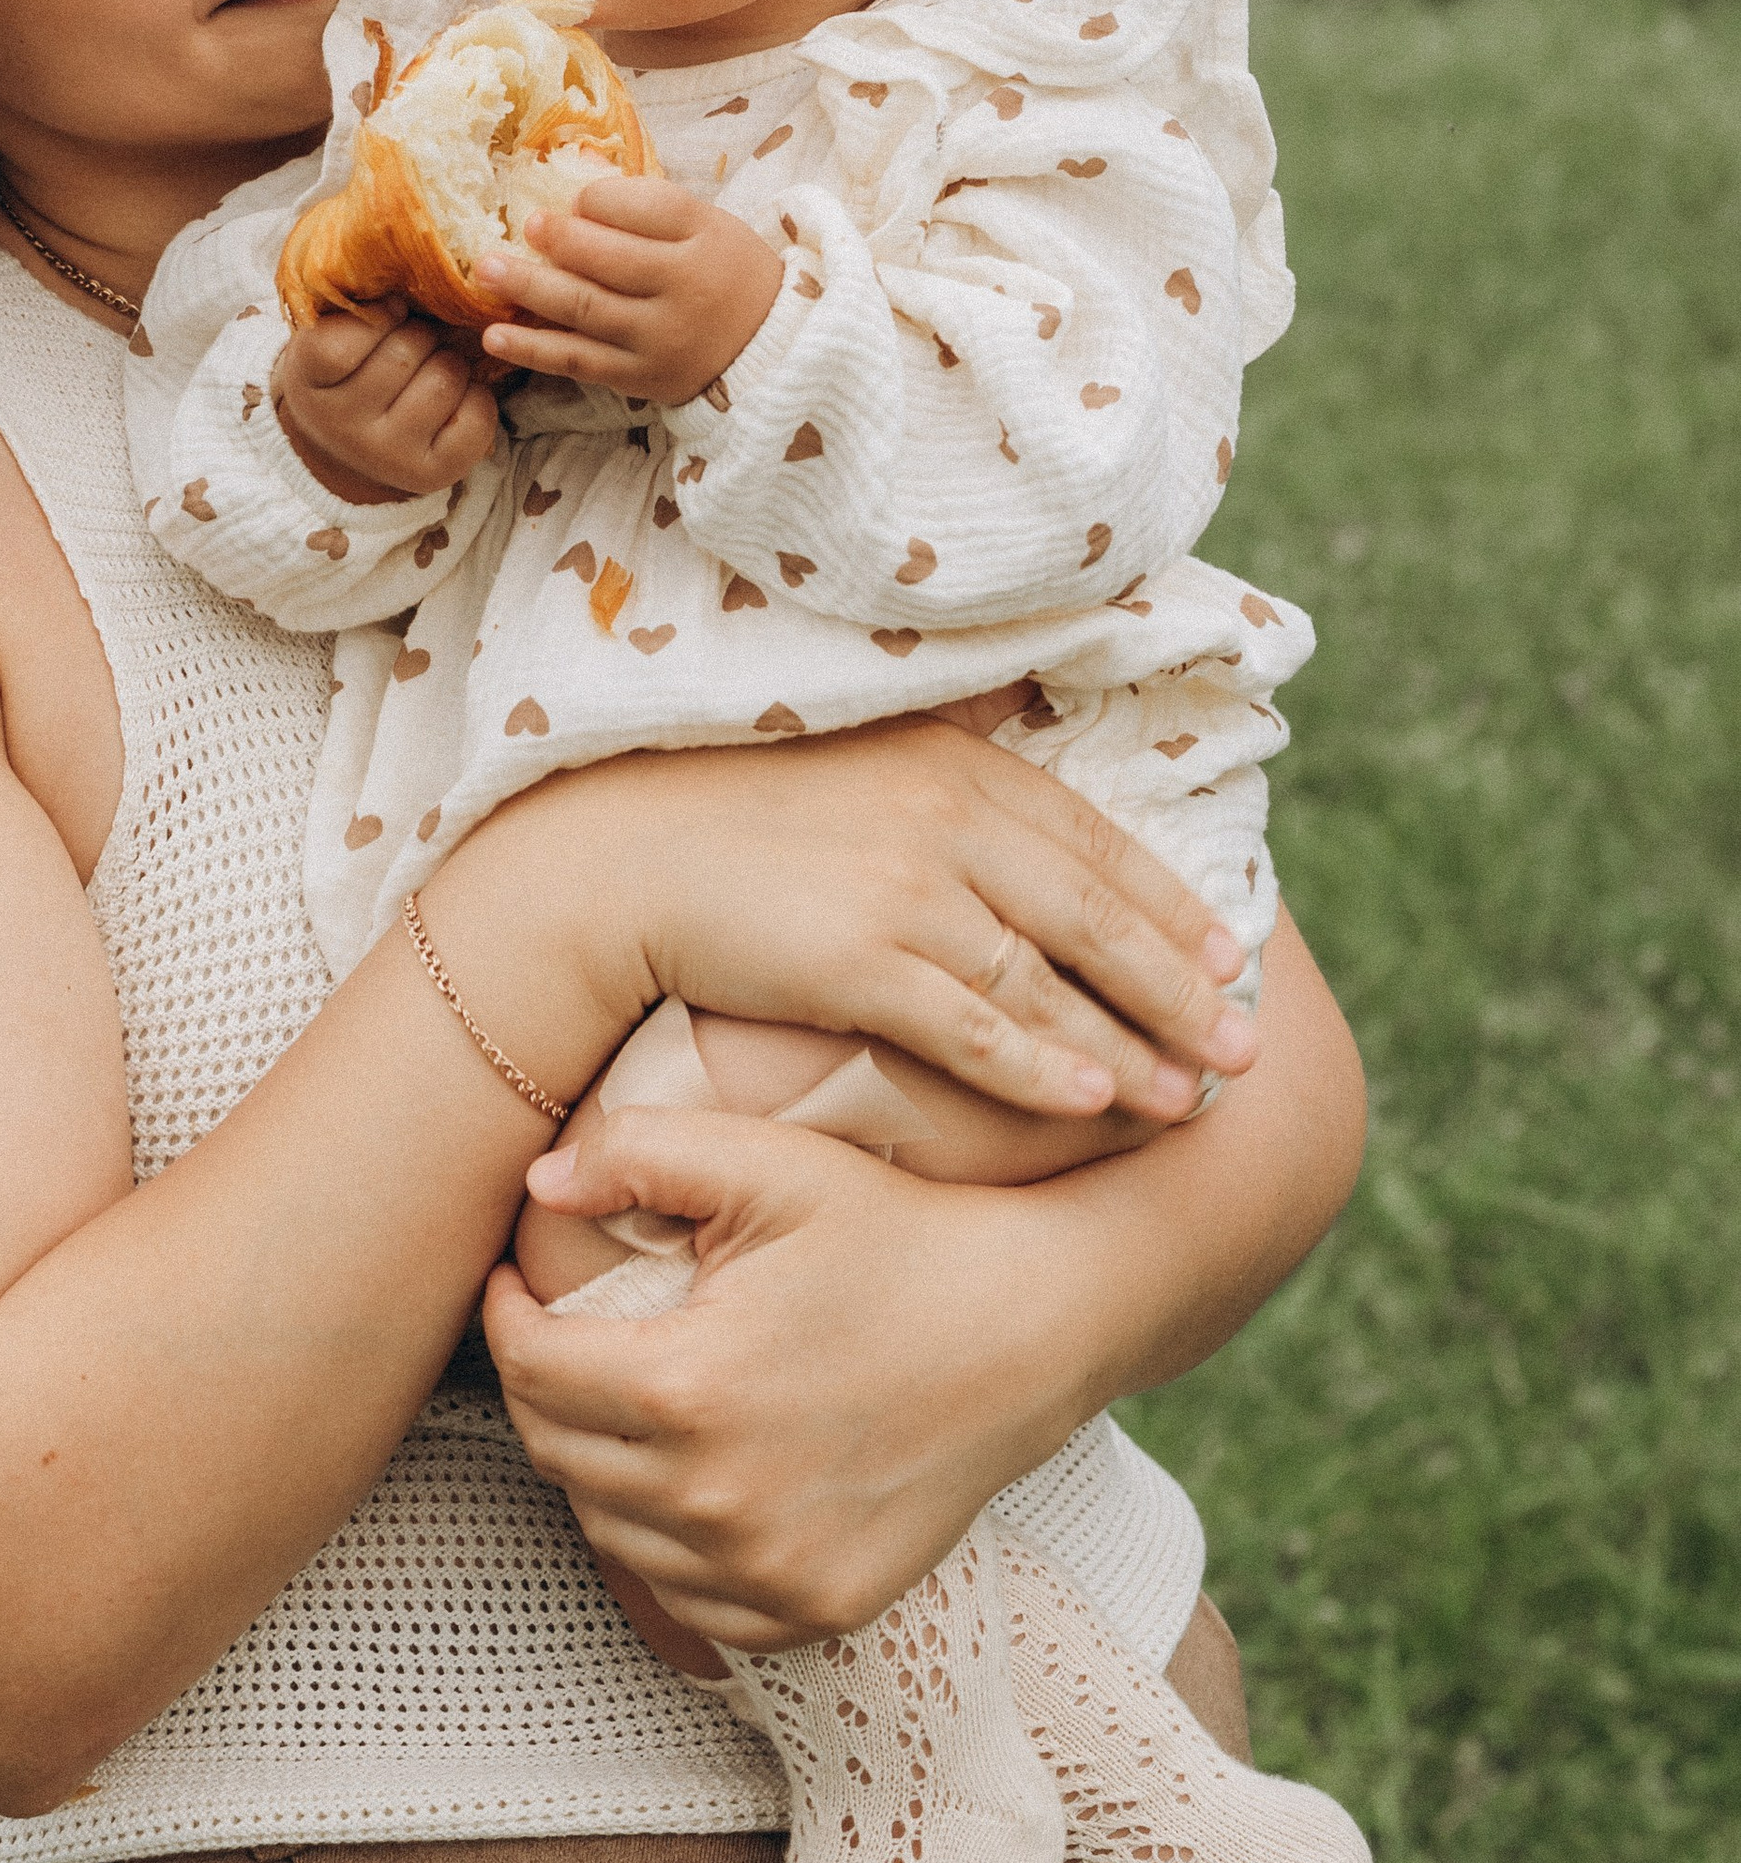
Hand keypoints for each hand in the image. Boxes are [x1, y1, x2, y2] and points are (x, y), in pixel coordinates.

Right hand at [271, 300, 500, 503]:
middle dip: (420, 334)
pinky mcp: (432, 474)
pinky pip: (477, 413)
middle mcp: (342, 426)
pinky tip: (454, 399)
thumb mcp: (329, 331)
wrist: (347, 445)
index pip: (340, 342)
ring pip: (445, 377)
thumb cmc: (347, 370)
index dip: (378, 315)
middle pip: (406, 351)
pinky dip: (476, 396)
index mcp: (307, 382)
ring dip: (450, 361)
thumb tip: (415, 258)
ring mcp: (386, 455)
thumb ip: (355, 300)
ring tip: (432, 369)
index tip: (389, 311)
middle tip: (413, 342)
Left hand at [473, 176, 782, 404]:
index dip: (602, 200)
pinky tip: (495, 335)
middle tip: (522, 226)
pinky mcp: (640, 379)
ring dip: (529, 289)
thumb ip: (646, 203)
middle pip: (611, 261)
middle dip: (559, 241)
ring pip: (586, 310)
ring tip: (486, 271)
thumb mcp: (705, 226)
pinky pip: (579, 361)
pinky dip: (534, 348)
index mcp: (705, 240)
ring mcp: (659, 341)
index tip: (572, 198)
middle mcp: (684, 292)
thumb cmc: (723, 272)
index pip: (650, 210)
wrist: (767, 348)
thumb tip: (576, 176)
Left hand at [482, 910, 1358, 1647]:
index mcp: (686, 1391)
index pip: (531, 1371)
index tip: (515, 1285)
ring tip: (622, 1400)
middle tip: (561, 1337)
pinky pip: (690, 1597)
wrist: (1035, 1327)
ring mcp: (768, 1573)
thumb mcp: (772, 1164)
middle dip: (542, 1388)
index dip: (505, 1319)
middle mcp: (716, 1503)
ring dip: (599, 1467)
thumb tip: (533, 1187)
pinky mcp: (815, 1610)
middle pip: (560, 1456)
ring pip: (612, 1533)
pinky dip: (670, 1545)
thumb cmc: (901, 1233)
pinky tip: (689, 1478)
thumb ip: (637, 1155)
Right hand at [499, 719, 1257, 1126]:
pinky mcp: (858, 958)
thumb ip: (947, 771)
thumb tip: (1020, 761)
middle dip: (1180, 987)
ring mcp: (906, 889)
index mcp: (956, 766)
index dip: (1169, 905)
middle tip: (1246, 1045)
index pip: (1093, 842)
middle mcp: (946, 819)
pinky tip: (1094, 1101)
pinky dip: (1043, 1065)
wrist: (616, 860)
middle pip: (1096, 915)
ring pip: (1051, 980)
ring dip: (1131, 1044)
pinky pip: (975, 1024)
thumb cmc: (728, 818)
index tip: (1228, 957)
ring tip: (1192, 1097)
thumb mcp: (858, 766)